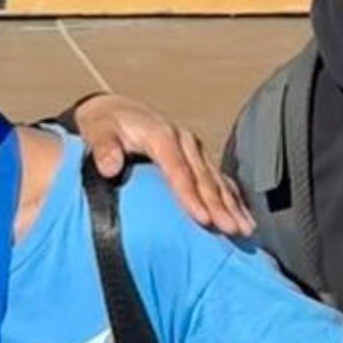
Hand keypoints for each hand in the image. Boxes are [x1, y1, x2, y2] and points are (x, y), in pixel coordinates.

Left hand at [73, 92, 253, 235]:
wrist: (114, 112)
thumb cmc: (103, 125)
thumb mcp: (96, 130)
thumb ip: (102, 147)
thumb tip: (110, 166)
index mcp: (160, 134)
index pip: (178, 168)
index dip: (190, 194)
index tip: (202, 218)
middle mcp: (183, 141)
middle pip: (203, 177)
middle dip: (219, 205)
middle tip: (231, 230)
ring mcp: (194, 150)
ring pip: (217, 180)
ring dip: (233, 205)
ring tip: (245, 229)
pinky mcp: (198, 158)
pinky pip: (220, 180)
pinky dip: (233, 199)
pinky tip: (244, 216)